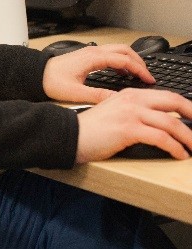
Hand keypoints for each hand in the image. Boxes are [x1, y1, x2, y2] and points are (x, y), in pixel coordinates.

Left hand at [42, 43, 153, 103]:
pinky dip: (121, 61)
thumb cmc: (51, 81)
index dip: (139, 69)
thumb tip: (117, 99)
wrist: (35, 74)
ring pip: (117, 50)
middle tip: (148, 76)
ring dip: (131, 60)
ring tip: (139, 75)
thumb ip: (98, 96)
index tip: (149, 80)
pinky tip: (122, 73)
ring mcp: (90, 52)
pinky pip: (110, 54)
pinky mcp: (87, 56)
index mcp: (92, 58)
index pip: (124, 59)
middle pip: (124, 50)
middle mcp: (92, 52)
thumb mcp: (76, 93)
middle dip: (139, 62)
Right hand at [75, 88, 191, 161]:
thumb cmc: (90, 128)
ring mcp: (130, 114)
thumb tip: (161, 124)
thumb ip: (135, 112)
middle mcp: (132, 100)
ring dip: (188, 137)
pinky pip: (161, 138)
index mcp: (129, 94)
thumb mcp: (114, 112)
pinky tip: (179, 154)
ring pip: (171, 123)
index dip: (185, 106)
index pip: (166, 95)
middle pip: (173, 102)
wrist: (70, 135)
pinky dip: (174, 147)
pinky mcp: (128, 129)